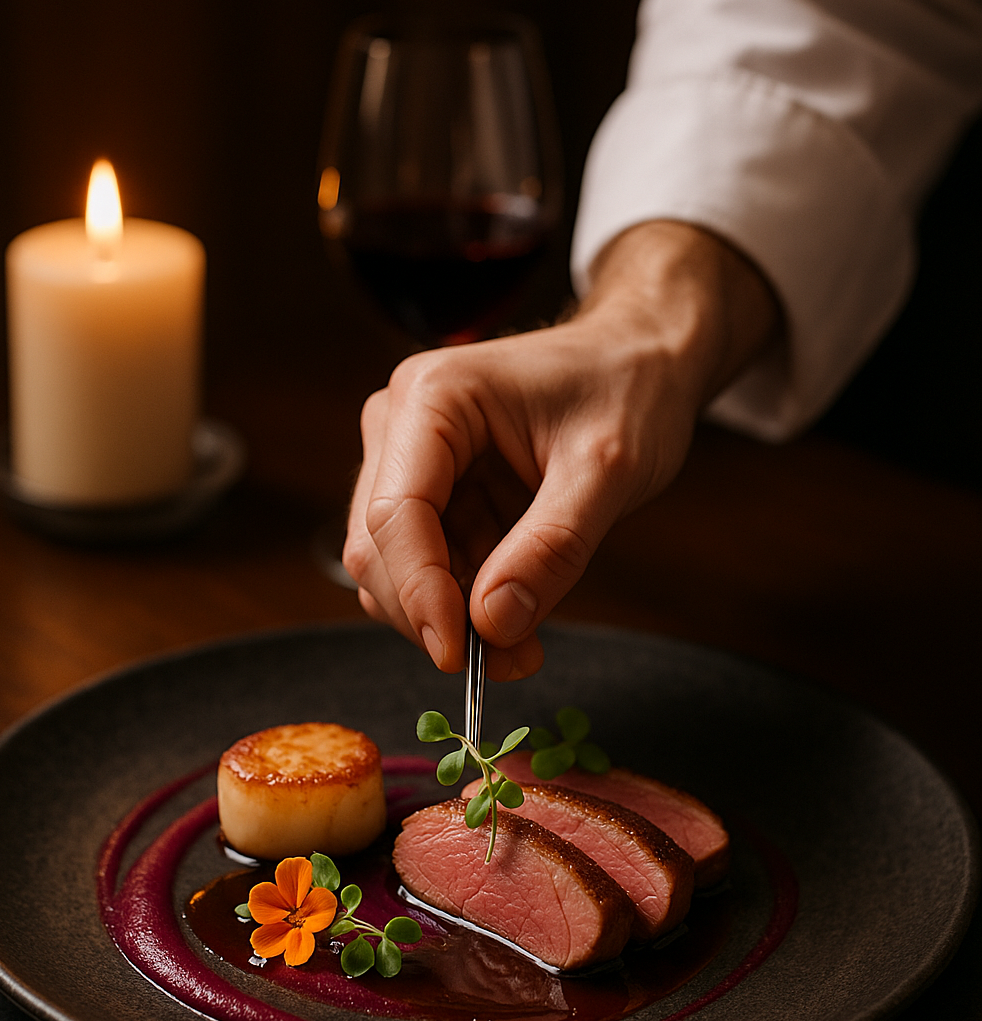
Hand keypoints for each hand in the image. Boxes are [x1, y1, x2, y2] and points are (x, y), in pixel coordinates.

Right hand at [343, 220, 779, 678]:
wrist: (641, 360)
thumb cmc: (628, 389)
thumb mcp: (609, 470)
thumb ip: (552, 546)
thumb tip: (492, 625)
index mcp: (433, 398)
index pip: (394, 513)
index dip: (419, 594)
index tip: (459, 657)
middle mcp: (401, 424)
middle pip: (379, 549)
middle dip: (436, 615)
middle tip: (513, 660)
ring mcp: (409, 460)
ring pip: (395, 569)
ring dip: (450, 619)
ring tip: (525, 645)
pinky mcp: (432, 493)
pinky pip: (429, 568)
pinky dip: (464, 606)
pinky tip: (517, 620)